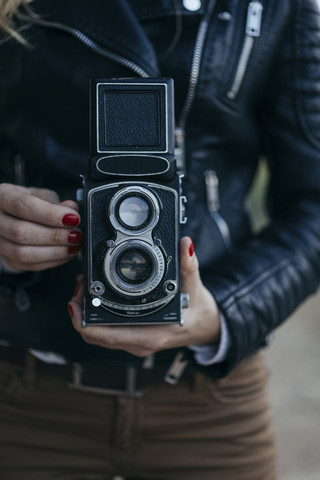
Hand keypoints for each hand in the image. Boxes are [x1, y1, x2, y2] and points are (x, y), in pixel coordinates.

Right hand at [0, 183, 81, 270]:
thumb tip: (72, 210)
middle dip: (55, 236)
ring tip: (74, 245)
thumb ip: (55, 202)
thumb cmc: (27, 202)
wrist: (12, 215)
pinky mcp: (9, 260)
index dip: (51, 214)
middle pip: (21, 233)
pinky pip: (30, 265)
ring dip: (55, 252)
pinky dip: (53, 261)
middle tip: (76, 234)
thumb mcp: (40, 194)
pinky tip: (67, 253)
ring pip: (23, 253)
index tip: (73, 218)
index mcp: (2, 196)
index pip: (23, 206)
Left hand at [68, 237, 220, 356]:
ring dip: (87, 315)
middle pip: (96, 337)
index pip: (107, 336)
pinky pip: (107, 333)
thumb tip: (185, 244)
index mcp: (152, 334)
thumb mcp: (195, 286)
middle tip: (79, 286)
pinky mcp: (134, 338)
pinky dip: (96, 317)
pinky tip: (96, 297)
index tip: (74, 302)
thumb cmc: (199, 311)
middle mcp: (140, 343)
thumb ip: (189, 265)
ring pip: (99, 336)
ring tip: (85, 288)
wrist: (206, 327)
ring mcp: (135, 342)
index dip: (84, 321)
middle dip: (81, 313)